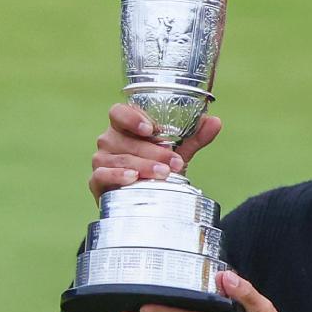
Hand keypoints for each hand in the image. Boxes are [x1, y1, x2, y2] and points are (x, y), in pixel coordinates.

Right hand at [88, 103, 222, 201]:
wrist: (143, 199)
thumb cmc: (156, 168)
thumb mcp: (177, 151)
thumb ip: (194, 137)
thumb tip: (215, 121)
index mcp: (123, 126)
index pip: (119, 113)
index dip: (132, 118)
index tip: (151, 128)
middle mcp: (109, 140)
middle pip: (125, 140)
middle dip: (152, 151)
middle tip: (175, 161)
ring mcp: (101, 160)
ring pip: (119, 158)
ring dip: (143, 165)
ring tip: (163, 173)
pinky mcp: (97, 181)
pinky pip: (102, 175)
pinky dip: (117, 175)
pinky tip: (133, 178)